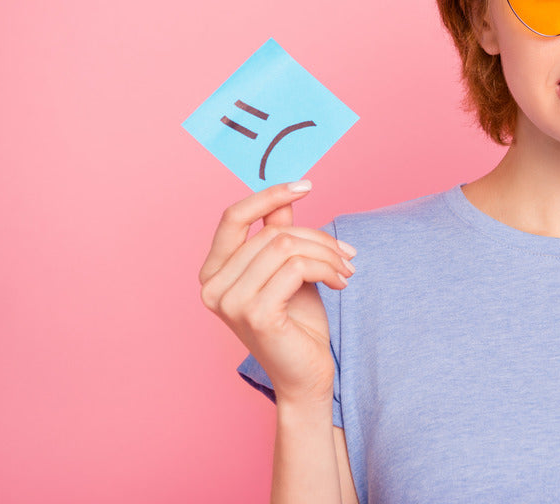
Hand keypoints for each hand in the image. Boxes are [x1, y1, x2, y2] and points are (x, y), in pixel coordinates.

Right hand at [199, 180, 355, 404]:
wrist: (306, 375)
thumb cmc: (297, 324)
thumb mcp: (289, 271)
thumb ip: (279, 235)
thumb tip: (287, 195)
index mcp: (214, 272)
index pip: (233, 216)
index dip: (269, 195)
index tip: (306, 185)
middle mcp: (212, 286)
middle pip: (272, 233)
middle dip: (318, 238)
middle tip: (347, 255)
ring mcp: (230, 302)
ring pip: (287, 247)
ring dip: (327, 254)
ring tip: (345, 271)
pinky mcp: (255, 314)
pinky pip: (296, 267)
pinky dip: (327, 269)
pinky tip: (341, 283)